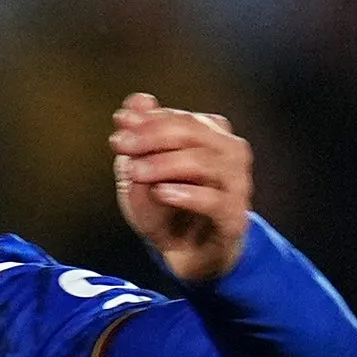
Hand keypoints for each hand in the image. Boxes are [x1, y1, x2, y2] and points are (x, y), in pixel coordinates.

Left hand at [111, 93, 250, 285]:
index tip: (119, 124)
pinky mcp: (234, 218)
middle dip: (153, 136)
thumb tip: (136, 100)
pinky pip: (216, 201)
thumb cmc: (165, 209)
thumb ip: (140, 138)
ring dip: (166, 164)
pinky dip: (187, 194)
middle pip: (195, 133)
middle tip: (120, 145)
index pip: (182, 119)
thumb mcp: (142, 173)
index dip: (150, 120)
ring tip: (135, 171)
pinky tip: (161, 192)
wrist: (185, 255)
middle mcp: (230, 154)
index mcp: (212, 136)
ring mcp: (237, 186)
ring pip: (206, 163)